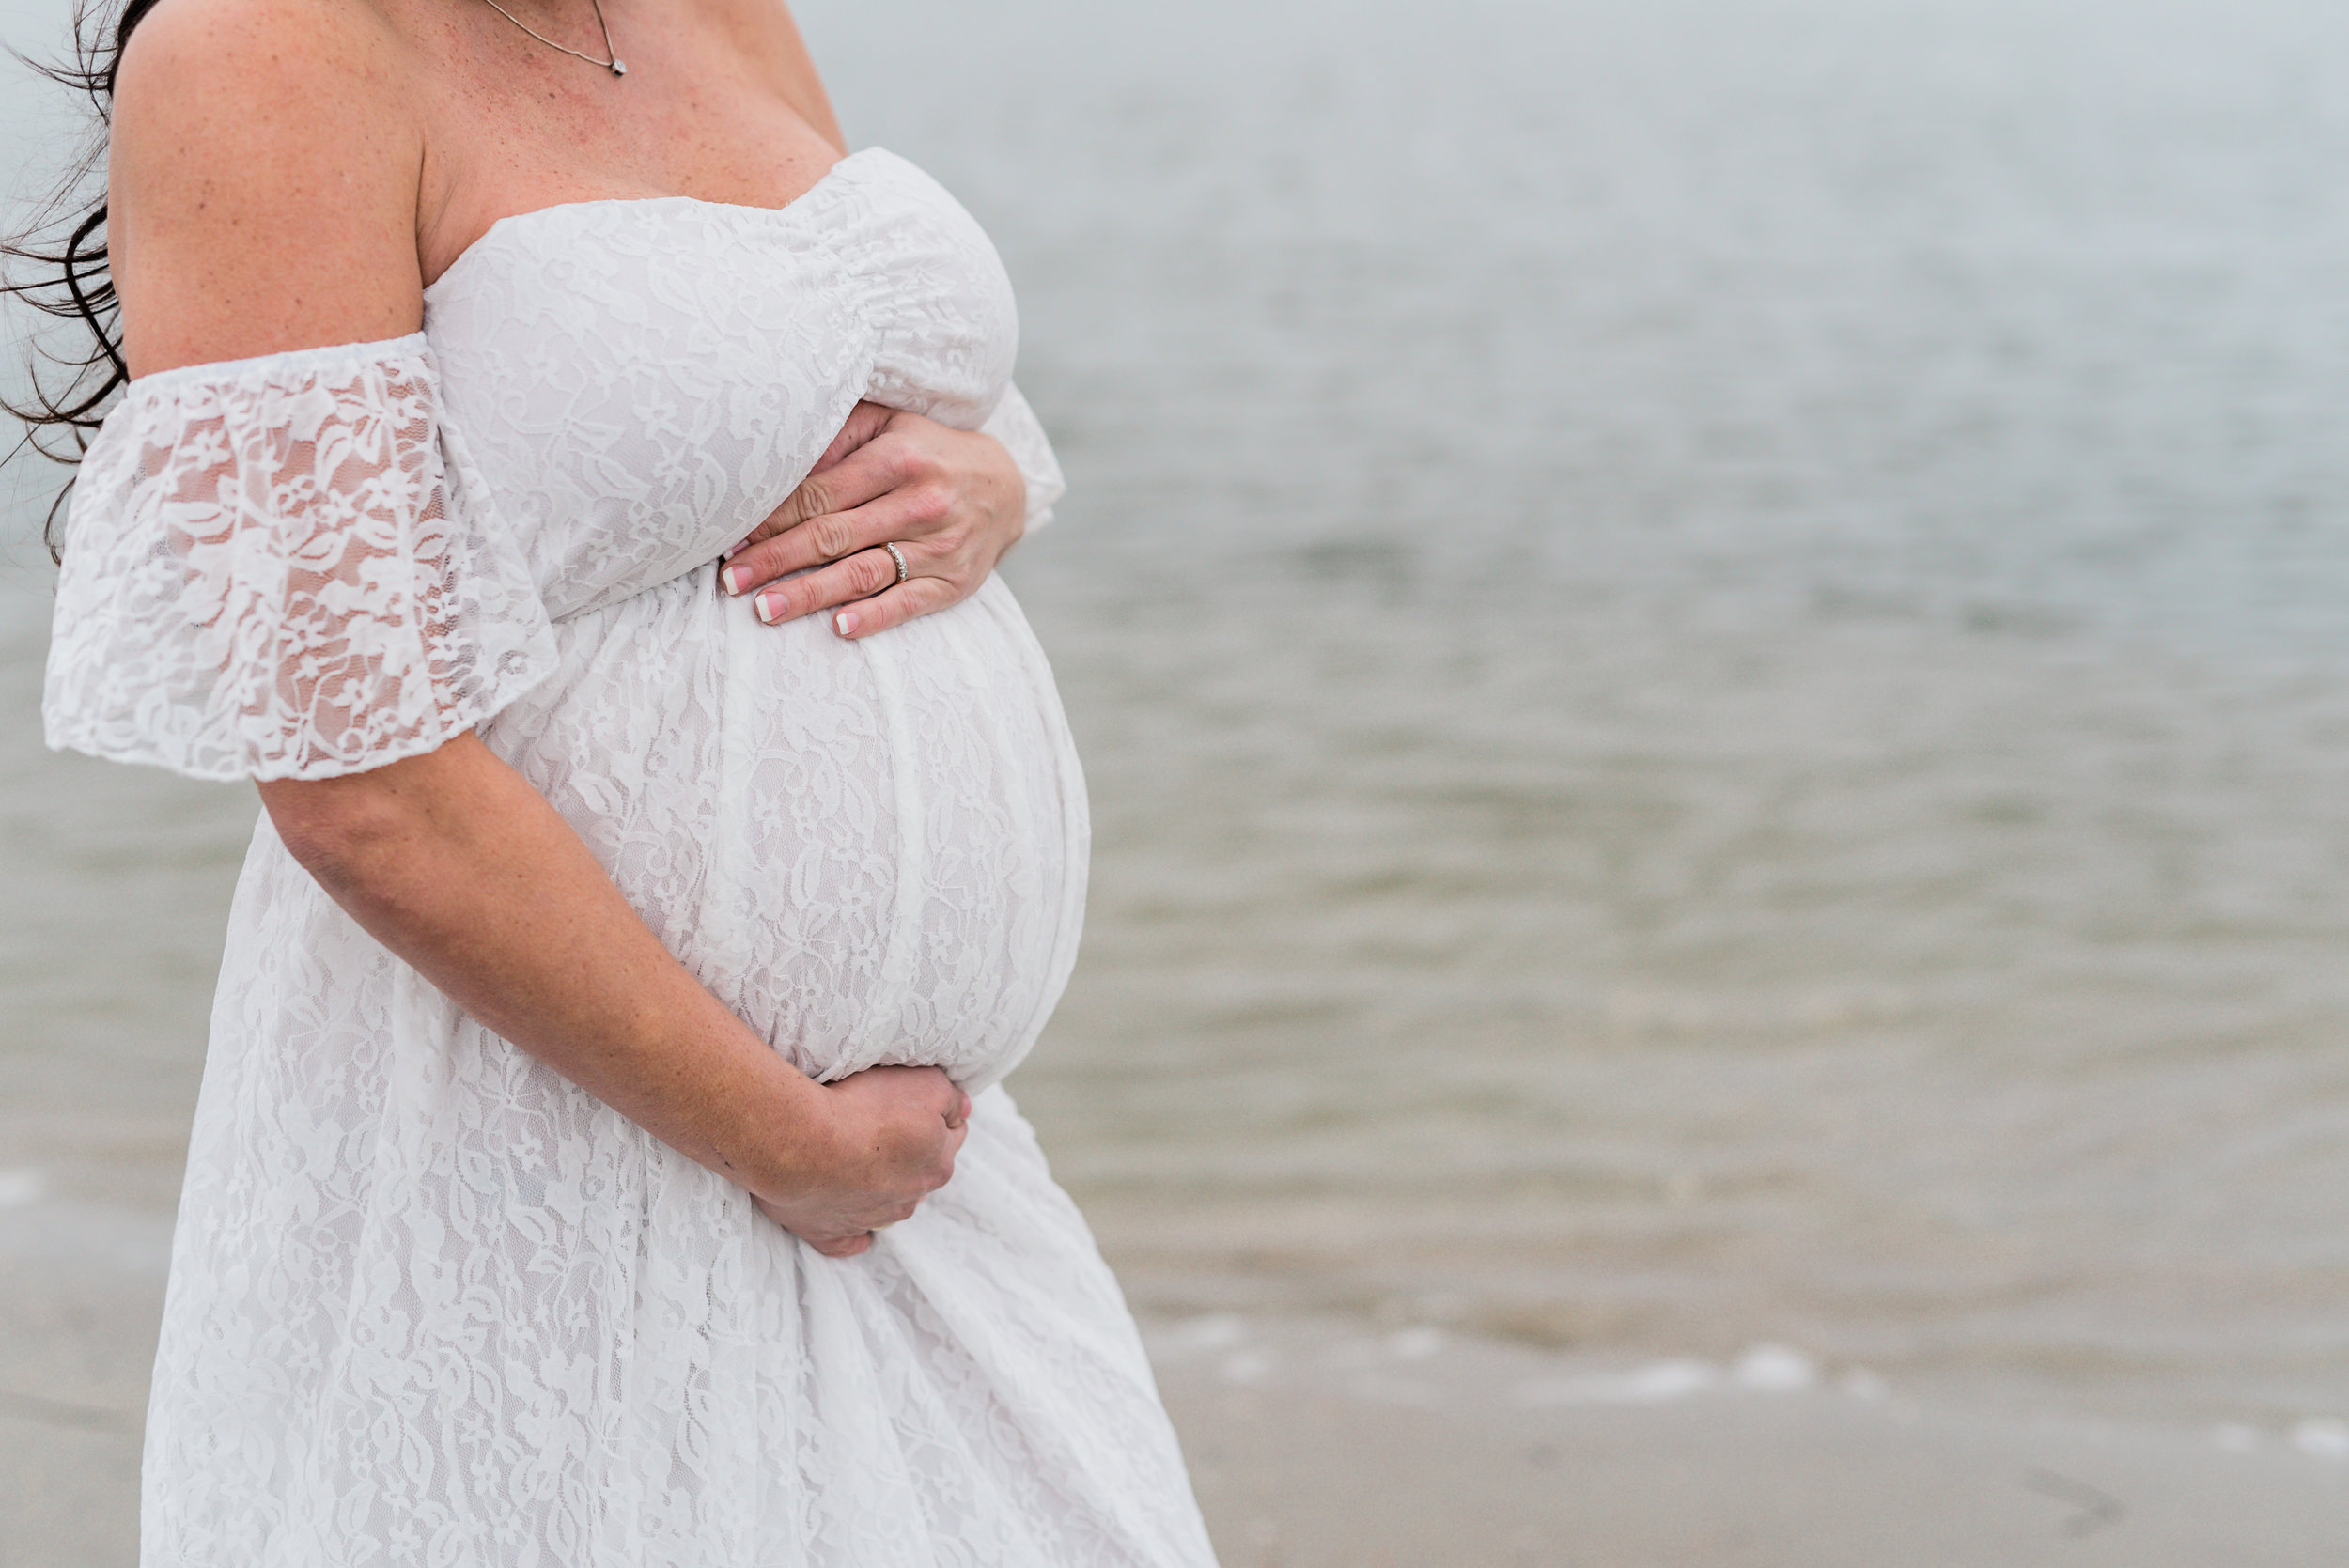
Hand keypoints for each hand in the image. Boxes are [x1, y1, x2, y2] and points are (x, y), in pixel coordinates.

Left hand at [718, 402, 1026, 638]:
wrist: (1006, 485)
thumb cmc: (927, 451)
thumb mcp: (887, 425)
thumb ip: (836, 439)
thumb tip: (775, 465)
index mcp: (897, 459)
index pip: (820, 494)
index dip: (772, 518)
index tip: (732, 538)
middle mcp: (920, 502)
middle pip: (833, 536)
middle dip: (776, 559)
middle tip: (731, 580)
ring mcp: (940, 546)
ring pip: (863, 574)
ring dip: (810, 594)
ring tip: (765, 609)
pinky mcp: (954, 582)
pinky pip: (908, 603)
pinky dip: (874, 617)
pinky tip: (839, 627)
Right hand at [753, 1065, 971, 1257]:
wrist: (801, 1141)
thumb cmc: (863, 1107)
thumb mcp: (927, 1083)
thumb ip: (951, 1097)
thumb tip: (963, 1109)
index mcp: (937, 1165)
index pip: (950, 1136)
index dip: (933, 1115)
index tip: (912, 1102)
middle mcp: (910, 1199)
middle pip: (918, 1171)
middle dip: (908, 1152)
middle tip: (880, 1125)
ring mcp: (870, 1220)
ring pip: (886, 1203)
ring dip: (878, 1185)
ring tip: (853, 1158)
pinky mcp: (832, 1235)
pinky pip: (849, 1241)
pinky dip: (851, 1232)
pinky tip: (850, 1221)